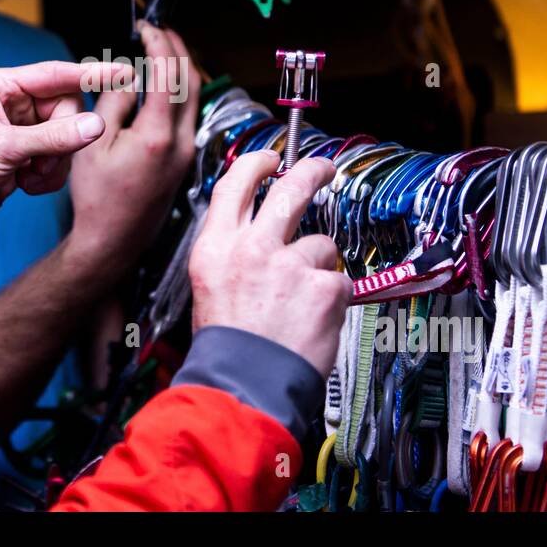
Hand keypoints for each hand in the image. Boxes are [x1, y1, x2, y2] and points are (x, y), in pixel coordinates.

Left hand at [0, 61, 127, 201]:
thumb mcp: (5, 149)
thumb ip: (53, 137)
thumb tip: (96, 126)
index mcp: (0, 85)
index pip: (55, 74)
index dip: (90, 74)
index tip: (122, 72)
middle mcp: (14, 100)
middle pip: (66, 108)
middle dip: (60, 140)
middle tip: (41, 162)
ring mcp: (23, 123)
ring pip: (66, 133)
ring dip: (54, 161)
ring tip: (29, 176)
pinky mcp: (29, 145)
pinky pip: (59, 153)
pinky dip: (49, 172)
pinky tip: (27, 182)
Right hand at [68, 22, 200, 265]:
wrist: (113, 239)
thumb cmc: (97, 198)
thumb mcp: (93, 143)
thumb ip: (114, 103)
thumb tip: (131, 76)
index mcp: (156, 135)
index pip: (167, 74)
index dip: (158, 44)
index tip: (146, 27)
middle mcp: (180, 142)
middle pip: (191, 80)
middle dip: (177, 48)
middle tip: (160, 29)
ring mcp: (186, 151)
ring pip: (195, 96)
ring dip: (181, 67)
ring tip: (163, 48)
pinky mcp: (184, 158)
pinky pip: (189, 112)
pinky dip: (180, 88)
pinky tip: (164, 82)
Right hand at [187, 151, 349, 377]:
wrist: (243, 387)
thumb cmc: (226, 347)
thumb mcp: (209, 287)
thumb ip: (232, 254)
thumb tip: (258, 234)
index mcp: (216, 247)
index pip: (235, 185)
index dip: (256, 164)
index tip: (271, 159)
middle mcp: (251, 248)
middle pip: (290, 189)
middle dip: (312, 172)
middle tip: (323, 169)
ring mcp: (289, 265)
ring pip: (320, 245)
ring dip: (318, 268)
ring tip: (302, 304)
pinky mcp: (322, 287)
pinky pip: (338, 282)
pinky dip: (332, 300)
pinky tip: (313, 321)